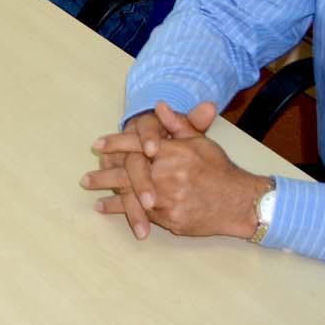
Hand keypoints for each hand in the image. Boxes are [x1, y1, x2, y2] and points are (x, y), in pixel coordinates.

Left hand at [87, 101, 266, 238]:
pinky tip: (108, 209)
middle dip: (104, 175)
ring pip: (131, 196)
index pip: (137, 143)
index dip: (115, 143)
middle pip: (127, 173)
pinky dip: (123, 211)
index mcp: (172, 152)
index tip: (97, 144)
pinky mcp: (170, 219)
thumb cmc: (218, 169)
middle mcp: (166, 174)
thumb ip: (178, 124)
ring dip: (109, 197)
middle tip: (85, 178)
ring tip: (92, 198)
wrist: (240, 202)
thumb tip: (158, 106)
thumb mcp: (200, 141)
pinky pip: (142, 214)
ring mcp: (167, 199)